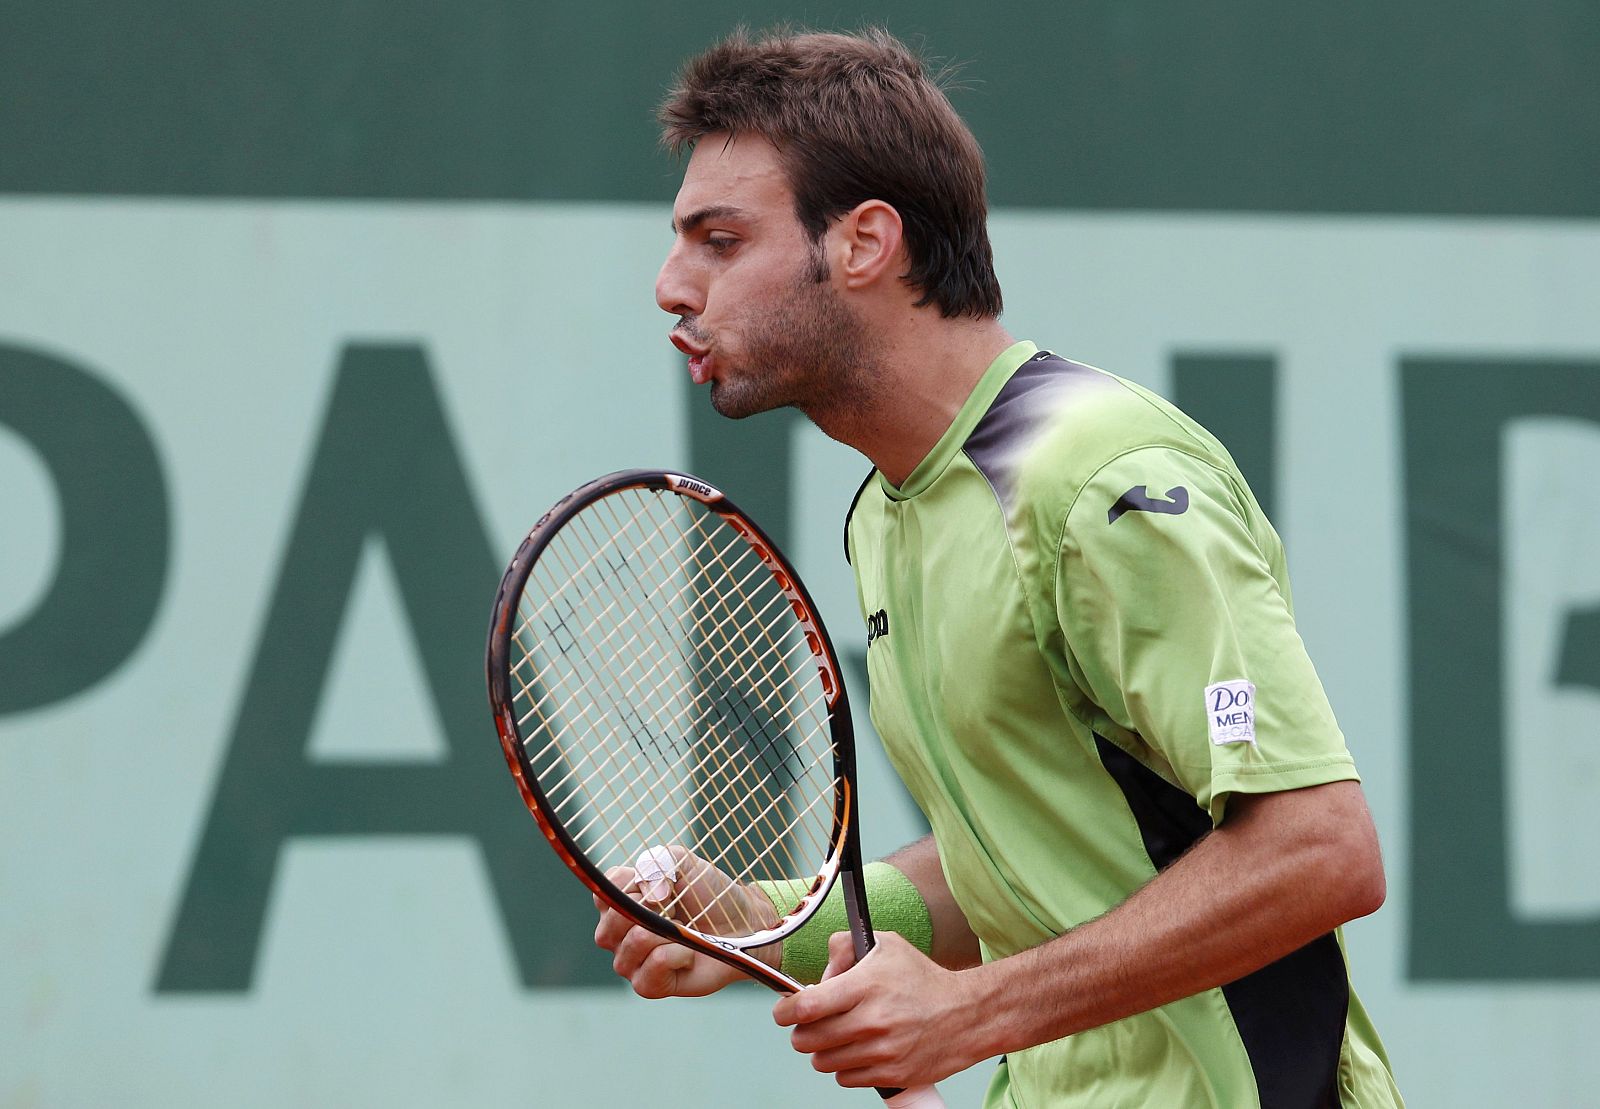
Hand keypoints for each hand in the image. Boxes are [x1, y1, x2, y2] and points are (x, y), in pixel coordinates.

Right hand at [593, 846, 781, 998]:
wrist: (741, 924)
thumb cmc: (709, 894)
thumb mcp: (683, 863)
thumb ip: (658, 862)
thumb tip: (650, 894)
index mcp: (620, 903)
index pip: (604, 892)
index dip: (633, 886)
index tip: (663, 886)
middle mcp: (618, 935)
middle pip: (610, 925)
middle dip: (650, 911)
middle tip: (675, 910)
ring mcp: (631, 962)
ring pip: (633, 943)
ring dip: (667, 932)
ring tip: (683, 931)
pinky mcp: (649, 985)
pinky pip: (652, 967)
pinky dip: (676, 955)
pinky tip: (688, 953)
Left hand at [772, 931, 985, 1089]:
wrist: (966, 1015)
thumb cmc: (922, 979)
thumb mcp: (886, 945)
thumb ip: (845, 946)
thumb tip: (819, 971)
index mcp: (866, 986)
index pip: (806, 1006)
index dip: (785, 1010)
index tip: (783, 1010)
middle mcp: (871, 1022)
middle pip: (807, 1039)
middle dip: (802, 1030)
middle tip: (811, 1022)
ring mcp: (881, 1053)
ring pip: (822, 1062)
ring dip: (822, 1049)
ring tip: (839, 1034)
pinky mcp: (890, 1076)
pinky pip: (845, 1078)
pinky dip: (845, 1066)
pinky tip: (859, 1049)